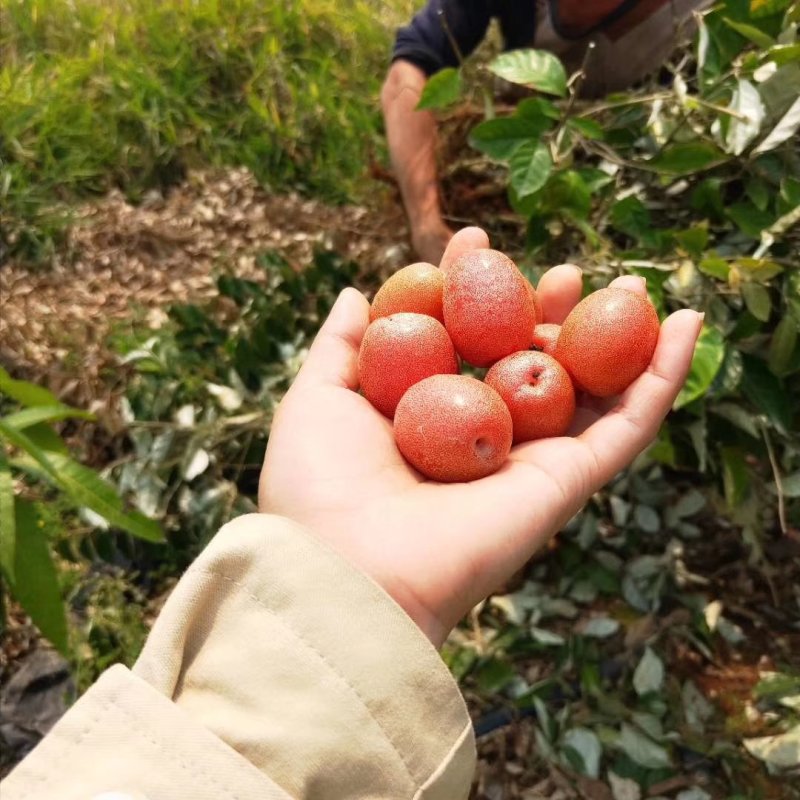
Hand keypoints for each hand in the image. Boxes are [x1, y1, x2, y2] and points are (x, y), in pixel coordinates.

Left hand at [259, 227, 702, 646]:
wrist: (348, 568)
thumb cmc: (319, 485)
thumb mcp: (320, 398)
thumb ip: (340, 346)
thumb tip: (353, 294)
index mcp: (431, 418)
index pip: (466, 341)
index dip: (473, 287)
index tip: (473, 239)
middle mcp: (485, 439)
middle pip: (533, 363)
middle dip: (550, 312)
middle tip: (562, 270)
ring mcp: (531, 461)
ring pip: (590, 390)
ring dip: (618, 339)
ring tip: (630, 286)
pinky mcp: (567, 483)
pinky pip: (629, 425)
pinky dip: (667, 377)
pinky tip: (689, 326)